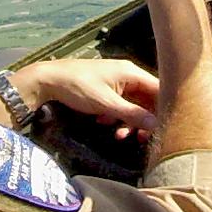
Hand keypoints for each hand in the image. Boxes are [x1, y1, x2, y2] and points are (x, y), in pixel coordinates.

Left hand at [20, 58, 159, 140]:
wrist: (48, 80)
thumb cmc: (78, 87)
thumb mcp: (106, 104)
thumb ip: (132, 114)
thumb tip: (156, 124)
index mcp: (131, 73)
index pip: (159, 90)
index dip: (163, 109)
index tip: (161, 128)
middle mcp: (127, 75)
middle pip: (147, 99)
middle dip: (144, 120)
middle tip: (140, 138)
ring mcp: (116, 82)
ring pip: (133, 104)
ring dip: (128, 121)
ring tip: (119, 135)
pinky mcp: (106, 89)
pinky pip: (120, 104)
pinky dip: (116, 116)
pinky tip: (104, 122)